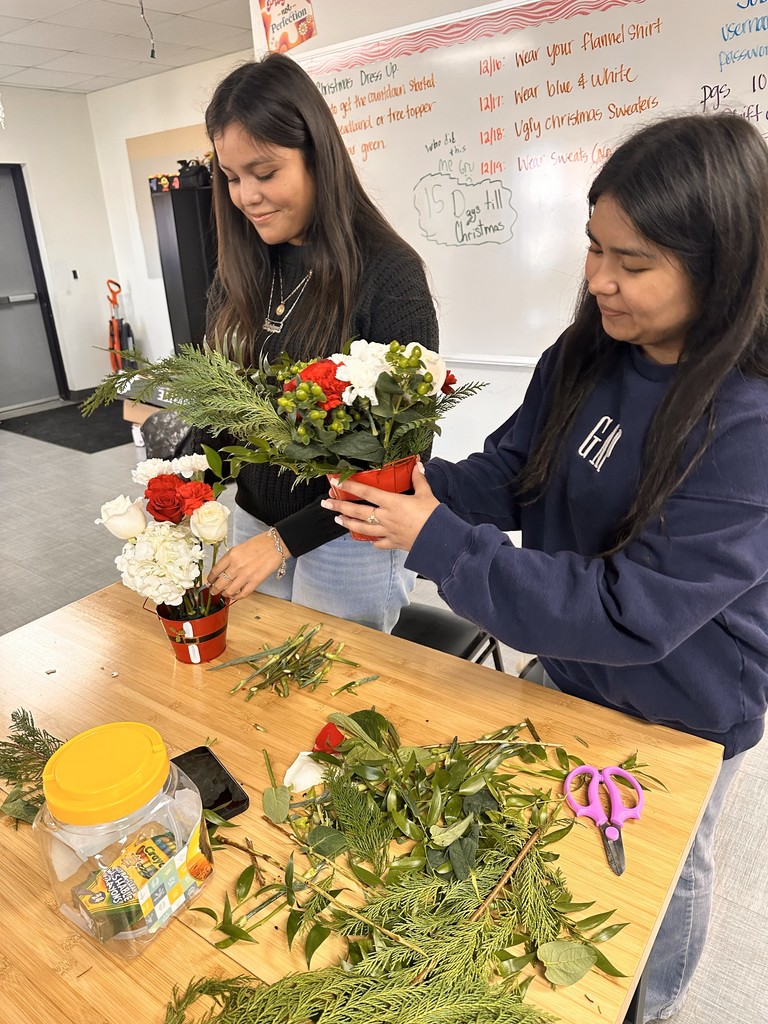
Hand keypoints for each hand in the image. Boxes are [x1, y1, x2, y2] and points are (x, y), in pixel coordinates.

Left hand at [208, 531, 289, 601]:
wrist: (276, 545)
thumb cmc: (260, 544)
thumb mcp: (239, 548)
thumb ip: (230, 559)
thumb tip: (223, 571)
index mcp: (231, 556)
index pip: (215, 571)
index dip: (210, 579)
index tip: (209, 582)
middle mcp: (236, 566)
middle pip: (219, 583)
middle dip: (214, 590)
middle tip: (214, 591)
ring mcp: (245, 575)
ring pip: (229, 591)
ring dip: (225, 594)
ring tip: (225, 594)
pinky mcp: (255, 582)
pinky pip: (242, 594)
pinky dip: (237, 597)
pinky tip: (236, 596)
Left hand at [321, 461, 438, 550]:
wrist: (440, 540)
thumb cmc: (433, 517)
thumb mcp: (426, 493)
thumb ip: (419, 479)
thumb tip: (417, 464)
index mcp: (392, 503)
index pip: (365, 492)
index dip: (349, 486)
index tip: (336, 482)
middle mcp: (385, 517)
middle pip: (357, 511)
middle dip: (338, 507)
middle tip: (325, 503)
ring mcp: (387, 532)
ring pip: (361, 528)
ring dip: (348, 524)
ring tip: (337, 520)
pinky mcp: (393, 543)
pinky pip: (378, 543)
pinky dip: (371, 541)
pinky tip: (367, 540)